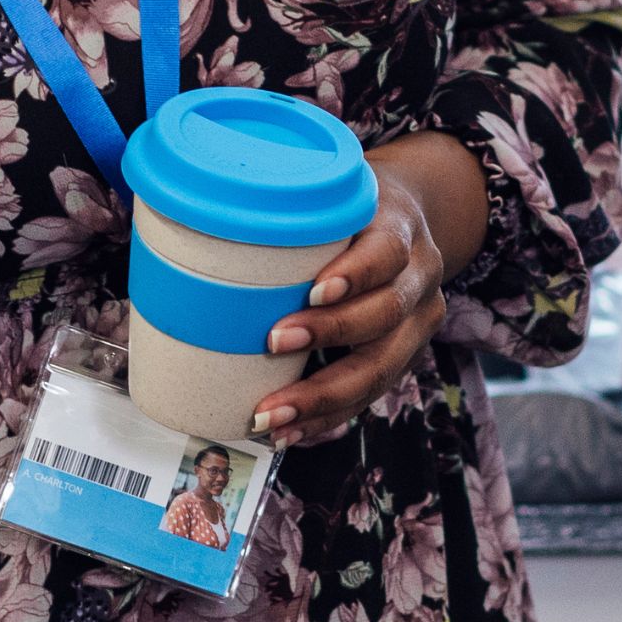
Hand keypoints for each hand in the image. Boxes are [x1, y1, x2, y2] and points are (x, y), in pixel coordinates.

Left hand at [252, 131, 489, 445]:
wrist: (412, 221)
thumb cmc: (354, 210)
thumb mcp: (336, 190)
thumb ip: (291, 203)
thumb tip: (202, 211)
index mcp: (400, 228)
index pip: (387, 251)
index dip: (355, 274)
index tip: (312, 290)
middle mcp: (419, 277)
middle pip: (387, 314)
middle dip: (330, 336)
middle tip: (273, 344)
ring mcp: (418, 322)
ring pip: (384, 367)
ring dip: (325, 397)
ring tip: (273, 415)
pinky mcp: (405, 356)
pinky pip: (372, 393)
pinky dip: (331, 417)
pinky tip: (293, 432)